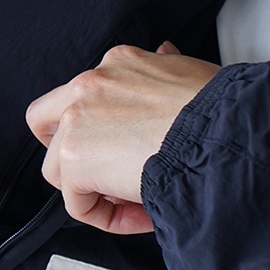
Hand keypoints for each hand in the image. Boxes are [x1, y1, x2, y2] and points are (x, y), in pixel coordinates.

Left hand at [26, 42, 218, 233]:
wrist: (222, 133)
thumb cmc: (220, 110)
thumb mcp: (189, 72)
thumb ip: (164, 66)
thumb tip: (164, 52)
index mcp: (117, 63)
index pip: (86, 97)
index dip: (101, 131)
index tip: (131, 153)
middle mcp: (89, 84)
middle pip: (46, 122)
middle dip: (67, 152)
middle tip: (99, 175)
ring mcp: (76, 119)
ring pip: (58, 169)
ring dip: (92, 190)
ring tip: (136, 201)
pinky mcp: (75, 158)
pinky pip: (76, 202)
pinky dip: (105, 216)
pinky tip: (139, 214)